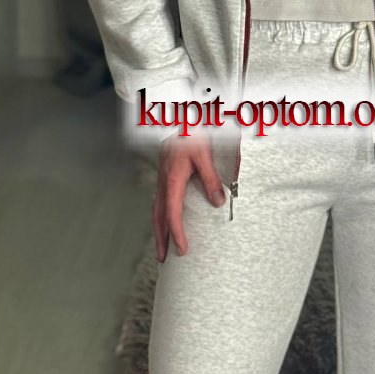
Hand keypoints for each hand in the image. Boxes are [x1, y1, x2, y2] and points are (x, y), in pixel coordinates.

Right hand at [153, 131, 225, 260]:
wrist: (178, 114)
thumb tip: (218, 202)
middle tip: (163, 258)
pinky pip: (160, 200)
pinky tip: (167, 220)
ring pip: (156, 209)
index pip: (172, 214)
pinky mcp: (165, 174)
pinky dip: (161, 215)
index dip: (176, 234)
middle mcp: (163, 181)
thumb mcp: (205, 155)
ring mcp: (162, 177)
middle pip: (158, 217)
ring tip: (163, 245)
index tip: (182, 250)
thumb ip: (211, 179)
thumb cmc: (191, 132)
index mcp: (172, 179)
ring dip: (159, 229)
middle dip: (160, 238)